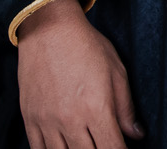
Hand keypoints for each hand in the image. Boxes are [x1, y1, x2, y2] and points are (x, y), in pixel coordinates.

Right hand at [17, 0, 142, 148]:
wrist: (48, 29)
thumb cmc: (86, 46)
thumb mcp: (116, 71)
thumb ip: (125, 108)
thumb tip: (136, 134)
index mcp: (96, 108)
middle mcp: (70, 119)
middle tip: (105, 145)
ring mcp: (47, 122)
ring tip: (87, 145)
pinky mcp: (30, 119)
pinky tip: (64, 148)